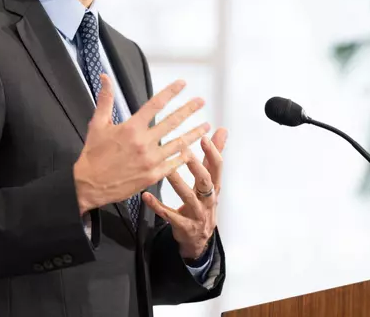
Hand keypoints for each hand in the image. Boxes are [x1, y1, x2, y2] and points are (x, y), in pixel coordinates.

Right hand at [73, 75, 209, 212]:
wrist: (88, 185)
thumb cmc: (93, 155)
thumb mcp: (97, 124)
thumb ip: (105, 100)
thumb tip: (105, 77)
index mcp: (131, 128)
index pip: (155, 104)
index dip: (171, 92)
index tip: (182, 84)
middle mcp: (143, 142)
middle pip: (172, 122)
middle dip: (189, 110)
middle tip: (201, 102)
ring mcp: (150, 160)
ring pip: (178, 143)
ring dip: (194, 133)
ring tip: (206, 126)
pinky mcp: (153, 176)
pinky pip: (174, 164)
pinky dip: (184, 156)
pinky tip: (193, 151)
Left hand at [142, 127, 227, 259]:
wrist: (198, 238)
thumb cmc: (203, 203)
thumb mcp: (211, 181)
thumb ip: (213, 156)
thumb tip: (222, 131)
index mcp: (215, 187)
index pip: (218, 167)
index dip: (213, 152)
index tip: (204, 137)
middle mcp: (208, 200)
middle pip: (206, 182)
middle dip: (196, 166)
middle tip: (184, 150)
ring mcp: (196, 214)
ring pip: (188, 197)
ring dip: (177, 183)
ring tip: (167, 170)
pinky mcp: (183, 226)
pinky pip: (170, 215)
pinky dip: (157, 206)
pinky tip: (146, 196)